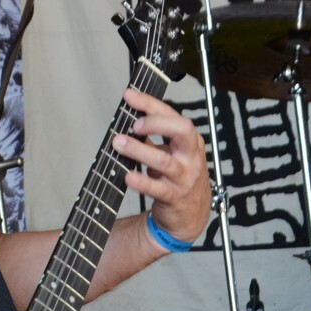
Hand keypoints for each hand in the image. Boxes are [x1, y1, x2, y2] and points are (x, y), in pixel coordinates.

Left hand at [112, 88, 209, 244]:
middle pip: (182, 131)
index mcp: (190, 141)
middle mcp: (190, 157)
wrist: (191, 215)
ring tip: (119, 143)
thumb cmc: (179, 179)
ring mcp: (184, 177)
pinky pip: (158, 188)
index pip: (173, 115)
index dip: (151, 103)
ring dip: (139, 150)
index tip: (130, 96)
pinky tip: (127, 175)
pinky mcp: (174, 197)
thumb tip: (130, 116)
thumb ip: (153, 137)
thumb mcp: (171, 154)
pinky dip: (142, 181)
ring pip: (164, 161)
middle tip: (134, 124)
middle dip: (156, 123)